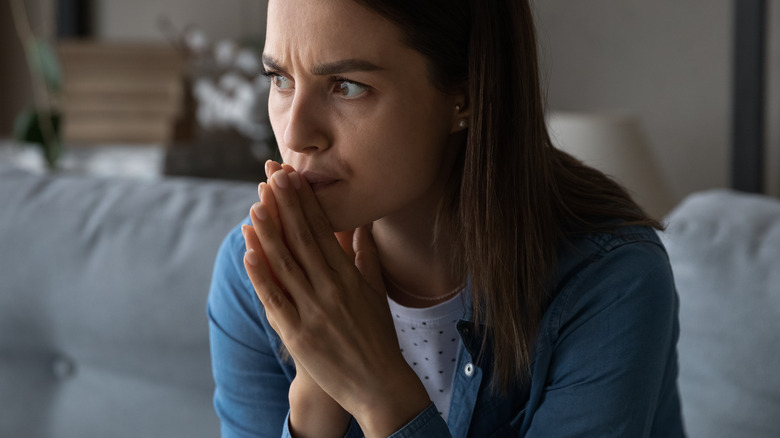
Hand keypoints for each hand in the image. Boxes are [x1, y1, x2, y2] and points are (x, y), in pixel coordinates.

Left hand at [243, 161, 429, 436]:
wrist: (378, 383)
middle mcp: (332, 289)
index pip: (324, 231)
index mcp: (350, 276)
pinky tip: (249, 253)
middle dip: (286, 206)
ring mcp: (313, 311)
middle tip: (272, 176)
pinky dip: (261, 275)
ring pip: (286, 264)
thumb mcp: (377, 291)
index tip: (293, 177)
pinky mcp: (298, 334)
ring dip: (269, 233)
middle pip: (303, 240)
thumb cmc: (378, 335)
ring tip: (255, 205)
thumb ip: (366, 256)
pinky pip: (275, 299)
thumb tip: (363, 225)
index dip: (306, 203)